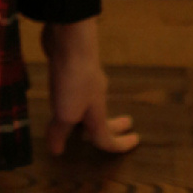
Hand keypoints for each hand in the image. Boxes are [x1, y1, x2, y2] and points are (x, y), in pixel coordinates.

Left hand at [41, 19, 138, 156]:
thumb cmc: (72, 80)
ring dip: (93, 112)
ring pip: (91, 102)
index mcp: (96, 113)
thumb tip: (57, 152)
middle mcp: (95, 97)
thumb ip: (60, 132)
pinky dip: (78, 98)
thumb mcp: (65, 112)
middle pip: (106, 117)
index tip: (135, 143)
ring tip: (86, 116)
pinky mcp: (73, 67)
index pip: (108, 137)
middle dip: (116, 125)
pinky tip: (67, 93)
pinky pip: (79, 89)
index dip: (119, 146)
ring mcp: (85, 80)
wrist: (71, 41)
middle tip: (127, 126)